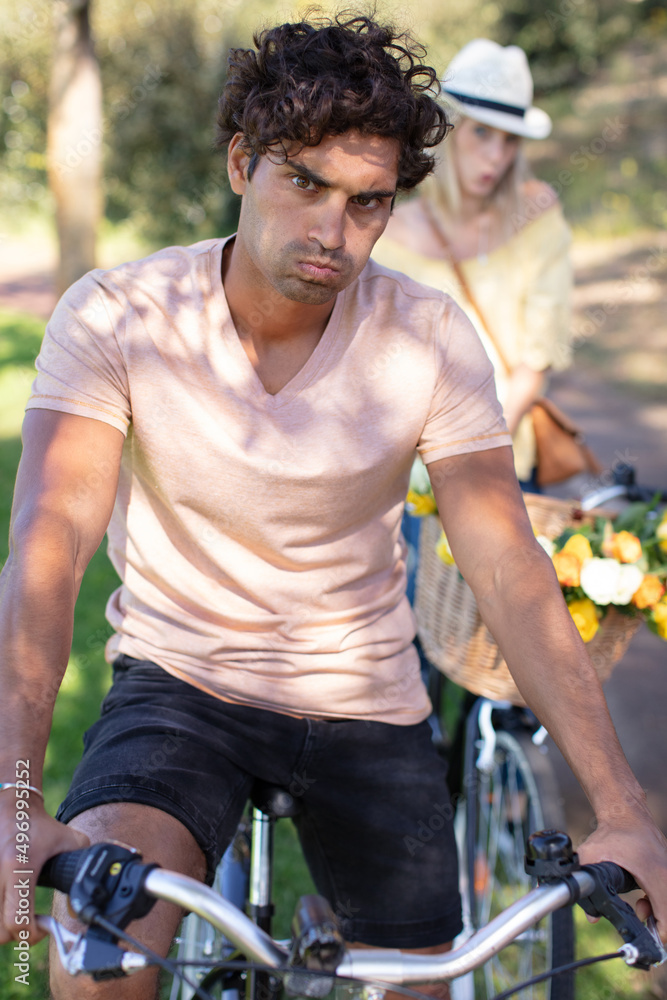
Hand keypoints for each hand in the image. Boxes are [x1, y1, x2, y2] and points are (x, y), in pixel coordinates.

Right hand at [0, 797, 89, 944]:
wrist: (12, 808)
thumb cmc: (38, 825)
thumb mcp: (68, 839)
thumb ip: (82, 859)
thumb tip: (93, 882)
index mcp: (18, 867)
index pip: (18, 920)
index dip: (32, 933)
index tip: (44, 926)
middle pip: (2, 932)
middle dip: (20, 934)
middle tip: (34, 923)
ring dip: (8, 926)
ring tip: (22, 914)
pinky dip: (0, 914)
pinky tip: (12, 904)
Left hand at [576, 805, 666, 942]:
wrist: (626, 813)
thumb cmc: (612, 833)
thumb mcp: (592, 857)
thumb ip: (587, 885)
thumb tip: (591, 916)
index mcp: (656, 876)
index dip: (657, 934)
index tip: (644, 934)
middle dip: (655, 922)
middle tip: (637, 915)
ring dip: (657, 912)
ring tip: (639, 906)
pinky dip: (659, 901)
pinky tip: (643, 899)